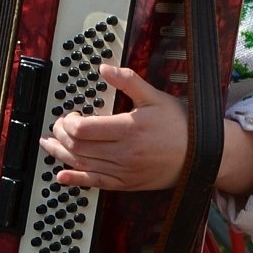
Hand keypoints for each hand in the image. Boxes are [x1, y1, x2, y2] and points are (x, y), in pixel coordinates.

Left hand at [39, 65, 188, 190]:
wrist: (203, 155)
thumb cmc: (181, 125)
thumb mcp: (155, 97)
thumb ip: (128, 82)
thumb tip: (104, 68)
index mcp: (128, 129)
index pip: (84, 129)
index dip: (69, 122)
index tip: (70, 114)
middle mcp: (124, 153)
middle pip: (78, 147)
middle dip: (61, 135)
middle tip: (58, 126)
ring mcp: (124, 171)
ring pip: (82, 164)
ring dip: (60, 154)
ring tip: (48, 144)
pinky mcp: (126, 184)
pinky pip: (95, 183)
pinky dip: (75, 180)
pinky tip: (61, 176)